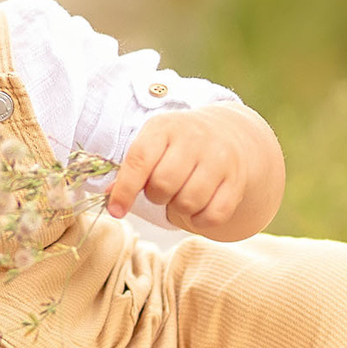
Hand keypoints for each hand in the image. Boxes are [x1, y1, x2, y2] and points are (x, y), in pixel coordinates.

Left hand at [104, 103, 284, 241]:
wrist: (228, 133)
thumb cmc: (178, 145)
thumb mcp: (152, 144)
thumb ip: (130, 170)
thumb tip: (109, 199)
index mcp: (164, 127)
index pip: (140, 159)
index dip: (125, 189)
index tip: (117, 211)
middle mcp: (194, 138)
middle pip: (164, 185)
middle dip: (156, 196)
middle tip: (162, 190)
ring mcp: (219, 158)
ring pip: (189, 202)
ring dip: (178, 208)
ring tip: (180, 195)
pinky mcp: (237, 180)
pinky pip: (214, 215)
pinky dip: (200, 221)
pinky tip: (198, 209)